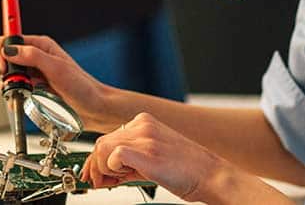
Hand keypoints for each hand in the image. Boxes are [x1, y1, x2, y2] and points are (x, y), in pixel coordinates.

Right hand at [0, 35, 110, 130]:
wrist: (94, 108)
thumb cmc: (83, 87)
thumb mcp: (57, 68)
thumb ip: (33, 56)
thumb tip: (11, 50)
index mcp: (42, 46)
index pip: (11, 39)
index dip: (1, 50)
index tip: (1, 65)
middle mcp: (36, 57)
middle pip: (6, 57)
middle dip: (4, 71)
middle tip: (13, 83)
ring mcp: (35, 73)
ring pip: (10, 75)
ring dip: (10, 85)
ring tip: (22, 93)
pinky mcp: (35, 88)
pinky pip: (16, 89)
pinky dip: (15, 96)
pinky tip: (22, 100)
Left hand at [82, 112, 234, 202]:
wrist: (210, 176)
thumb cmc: (187, 171)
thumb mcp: (153, 159)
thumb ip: (128, 161)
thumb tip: (105, 171)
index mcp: (144, 122)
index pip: (107, 137)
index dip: (96, 159)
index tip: (93, 174)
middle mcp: (143, 125)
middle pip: (101, 142)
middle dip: (95, 166)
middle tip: (98, 183)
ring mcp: (145, 136)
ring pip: (102, 148)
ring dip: (103, 170)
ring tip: (115, 182)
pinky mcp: (147, 151)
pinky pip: (114, 155)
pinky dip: (112, 170)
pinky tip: (122, 179)